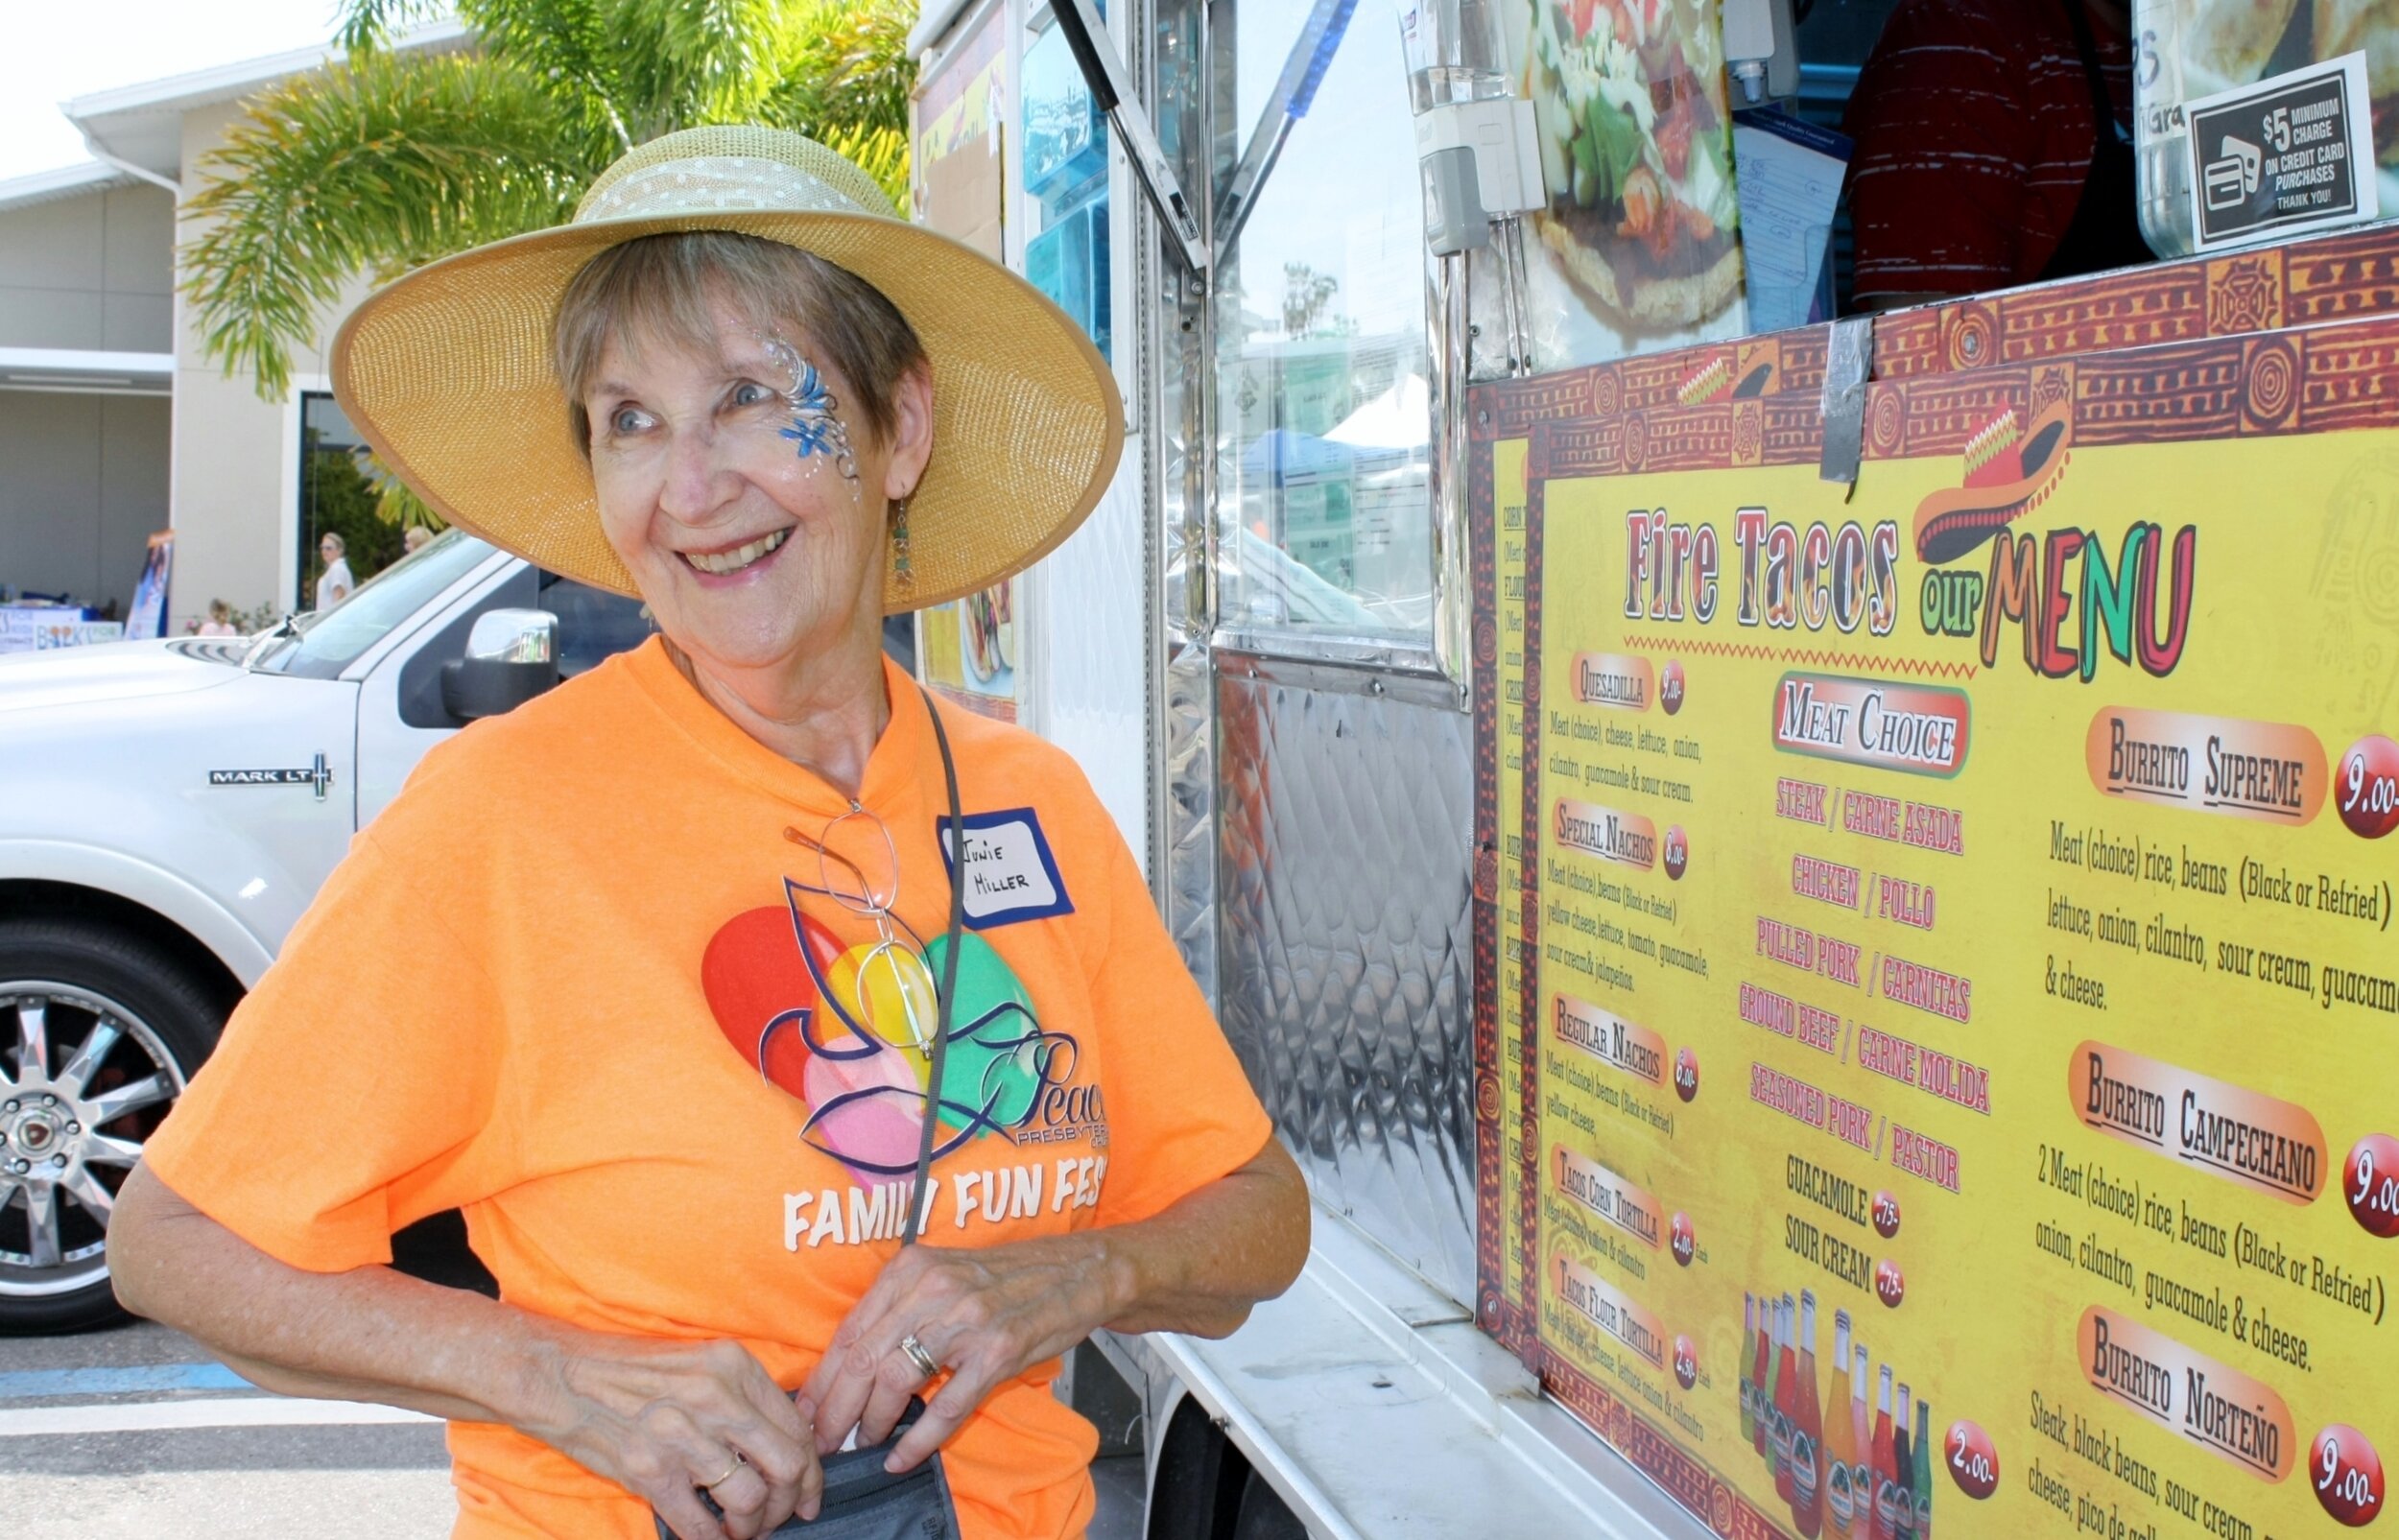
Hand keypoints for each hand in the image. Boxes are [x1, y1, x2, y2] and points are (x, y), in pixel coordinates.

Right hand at [522, 1333, 823, 1539]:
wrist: (561, 1376)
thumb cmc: (630, 1371)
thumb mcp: (701, 1364)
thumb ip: (743, 1397)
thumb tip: (784, 1443)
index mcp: (735, 1367)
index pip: (797, 1428)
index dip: (812, 1471)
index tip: (809, 1494)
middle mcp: (716, 1399)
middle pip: (787, 1465)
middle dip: (791, 1502)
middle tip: (782, 1518)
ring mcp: (683, 1436)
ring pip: (750, 1499)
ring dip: (753, 1526)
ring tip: (742, 1530)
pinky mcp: (651, 1471)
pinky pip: (701, 1525)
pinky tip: (712, 1539)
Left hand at [803, 1236, 1120, 1473]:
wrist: (1076, 1272)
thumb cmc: (1005, 1278)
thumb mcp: (942, 1274)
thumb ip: (899, 1308)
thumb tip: (849, 1365)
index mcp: (912, 1269)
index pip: (850, 1331)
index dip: (822, 1379)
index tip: (806, 1411)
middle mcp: (934, 1290)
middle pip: (863, 1359)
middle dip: (834, 1410)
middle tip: (821, 1442)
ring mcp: (967, 1321)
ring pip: (896, 1381)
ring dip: (871, 1423)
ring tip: (862, 1444)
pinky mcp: (998, 1353)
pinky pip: (947, 1406)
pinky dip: (919, 1439)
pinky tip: (902, 1457)